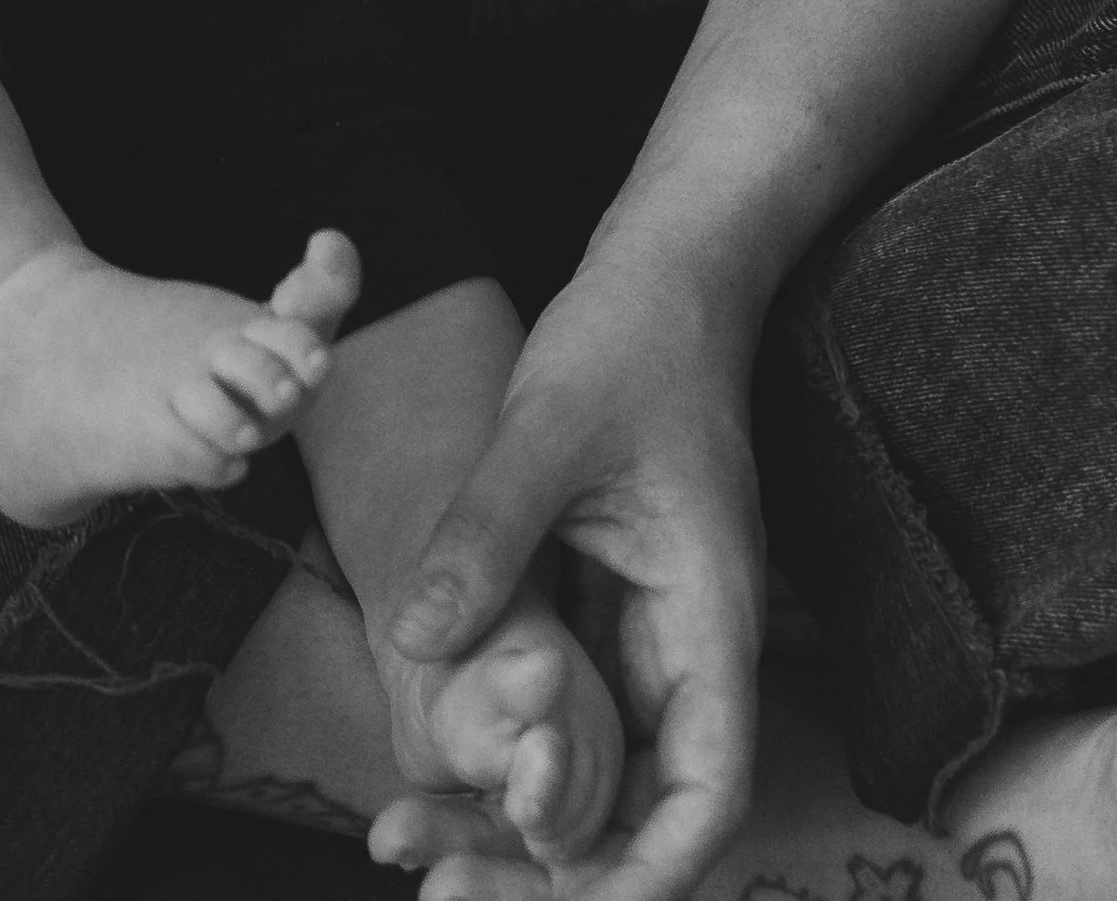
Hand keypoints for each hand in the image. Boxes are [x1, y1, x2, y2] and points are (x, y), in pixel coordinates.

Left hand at [366, 246, 765, 900]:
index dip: (651, 872)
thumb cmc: (630, 337)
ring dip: (515, 825)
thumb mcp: (549, 425)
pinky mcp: (603, 620)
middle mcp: (686, 647)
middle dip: (550, 871)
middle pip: (642, 811)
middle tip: (436, 894)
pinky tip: (429, 775)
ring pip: (598, 778)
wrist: (660, 277)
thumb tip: (419, 641)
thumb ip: (487, 533)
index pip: (709, 789)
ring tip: (407, 849)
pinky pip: (565, 720)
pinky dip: (506, 759)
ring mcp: (645, 638)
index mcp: (708, 614)